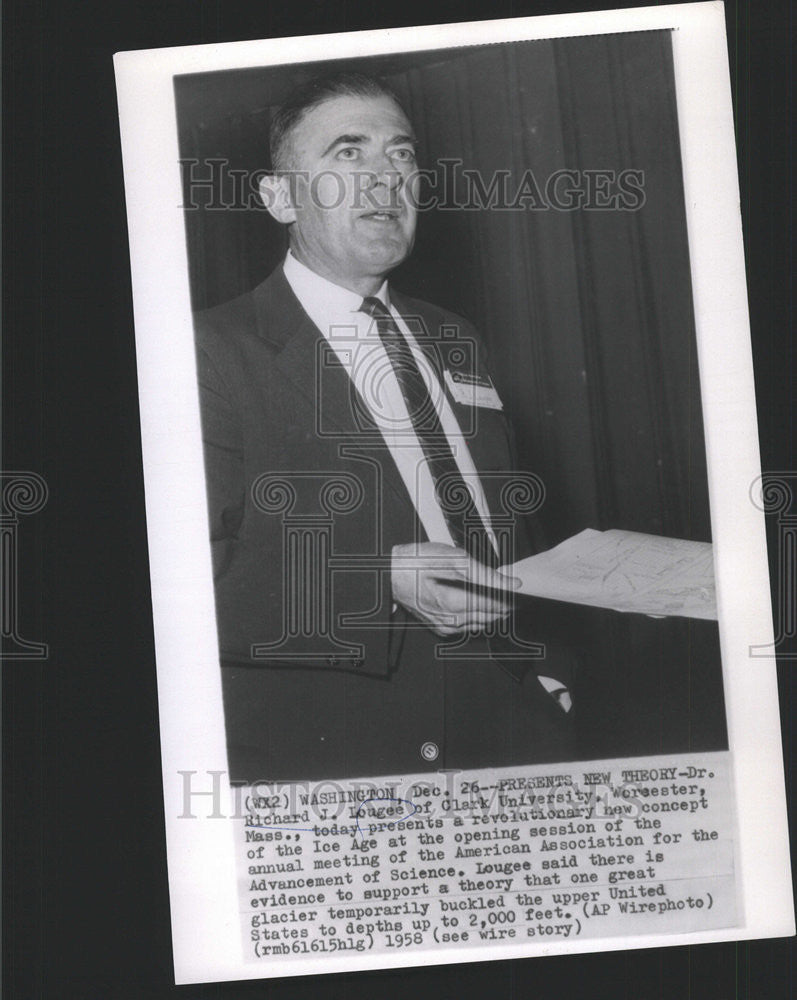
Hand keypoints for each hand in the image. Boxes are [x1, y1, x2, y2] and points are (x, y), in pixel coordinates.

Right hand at [391, 542, 521, 636]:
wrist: (387, 573)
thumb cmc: (415, 561)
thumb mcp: (450, 557)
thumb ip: (483, 573)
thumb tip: (510, 583)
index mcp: (455, 604)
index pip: (497, 605)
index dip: (514, 597)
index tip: (525, 589)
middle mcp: (451, 622)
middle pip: (492, 617)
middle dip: (507, 604)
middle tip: (519, 592)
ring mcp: (446, 628)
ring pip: (483, 623)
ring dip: (495, 611)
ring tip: (504, 596)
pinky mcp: (441, 629)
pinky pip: (469, 626)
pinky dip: (480, 615)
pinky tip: (482, 602)